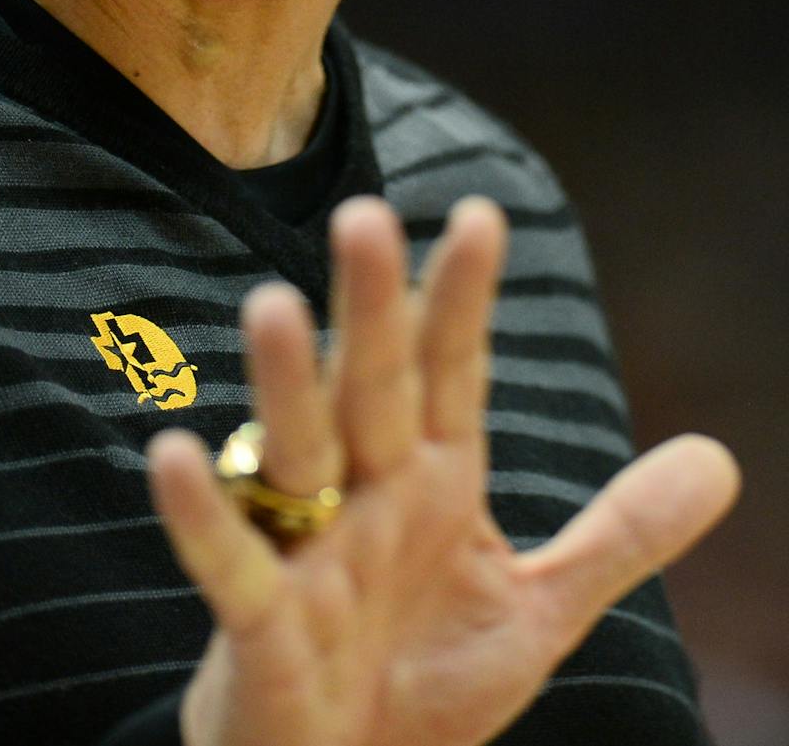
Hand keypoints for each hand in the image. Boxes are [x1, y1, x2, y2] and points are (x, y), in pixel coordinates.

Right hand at [146, 195, 738, 745]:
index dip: (463, 300)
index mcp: (431, 480)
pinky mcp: (264, 623)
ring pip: (294, 449)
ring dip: (282, 384)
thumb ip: (618, 532)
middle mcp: (366, 494)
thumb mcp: (536, 604)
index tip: (482, 215)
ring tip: (269, 304)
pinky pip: (231, 563)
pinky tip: (174, 453)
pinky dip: (202, 515)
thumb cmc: (422, 678)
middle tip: (367, 216)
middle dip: (370, 308)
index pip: (450, 372)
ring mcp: (310, 550)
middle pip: (370, 387)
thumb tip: (720, 455)